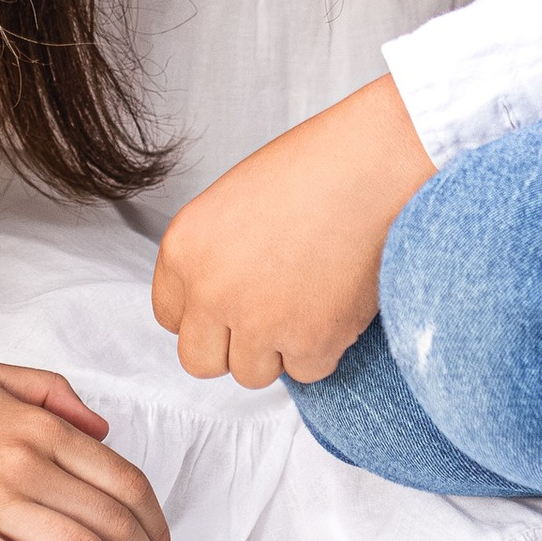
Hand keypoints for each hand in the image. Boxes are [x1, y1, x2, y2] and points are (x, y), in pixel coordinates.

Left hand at [151, 76, 436, 390]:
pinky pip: (306, 371)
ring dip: (278, 349)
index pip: (169, 316)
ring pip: (253, 373)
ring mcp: (259, 324)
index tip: (229, 302)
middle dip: (230, 346)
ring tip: (307, 300)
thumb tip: (221, 301)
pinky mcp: (310, 343)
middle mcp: (211, 293)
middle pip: (200, 360)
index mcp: (184, 249)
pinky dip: (323, 348)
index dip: (204, 312)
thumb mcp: (234, 202)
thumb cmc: (313, 168)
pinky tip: (335, 303)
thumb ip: (215, 256)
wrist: (372, 166)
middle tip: (265, 316)